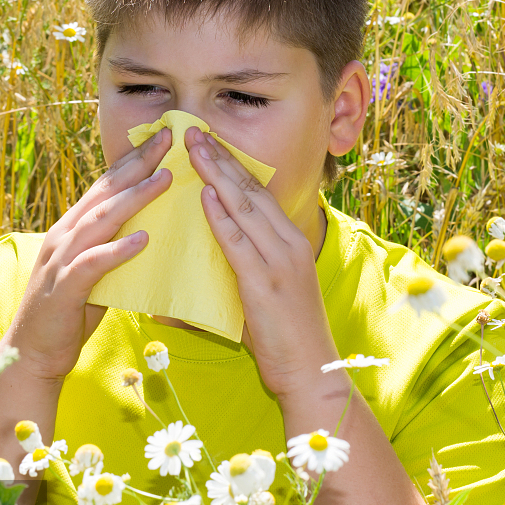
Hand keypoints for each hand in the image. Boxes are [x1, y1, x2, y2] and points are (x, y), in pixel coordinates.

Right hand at [8, 126, 173, 381]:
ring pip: (101, 220)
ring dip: (135, 198)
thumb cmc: (69, 313)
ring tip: (164, 180)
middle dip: (138, 164)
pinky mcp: (64, 288)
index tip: (162, 139)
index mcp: (73, 229)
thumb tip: (148, 230)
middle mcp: (65, 235)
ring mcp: (62, 260)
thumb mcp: (95, 272)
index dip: (133, 160)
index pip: (106, 186)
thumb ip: (113, 248)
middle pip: (105, 192)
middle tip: (168, 140)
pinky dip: (118, 249)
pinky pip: (93, 264)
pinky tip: (143, 239)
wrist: (32, 352)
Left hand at [185, 126, 341, 400]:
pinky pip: (238, 243)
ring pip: (244, 208)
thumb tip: (204, 258)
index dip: (233, 165)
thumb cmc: (286, 339)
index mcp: (291, 242)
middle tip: (193, 131)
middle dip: (220, 158)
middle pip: (251, 190)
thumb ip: (242, 269)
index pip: (258, 193)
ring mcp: (280, 262)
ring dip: (215, 174)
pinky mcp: (266, 284)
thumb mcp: (266, 293)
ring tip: (192, 148)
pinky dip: (220, 216)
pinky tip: (204, 195)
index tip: (209, 141)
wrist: (312, 373)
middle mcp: (289, 244)